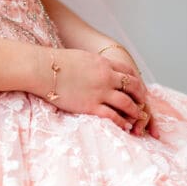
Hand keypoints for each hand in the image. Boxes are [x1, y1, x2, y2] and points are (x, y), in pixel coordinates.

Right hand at [36, 47, 157, 136]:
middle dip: (140, 96)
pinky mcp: (91, 106)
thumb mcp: (81, 58)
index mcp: (103, 63)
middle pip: (132, 86)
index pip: (128, 71)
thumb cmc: (56, 62)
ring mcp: (99, 92)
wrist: (43, 69)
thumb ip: (94, 64)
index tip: (138, 88)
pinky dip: (122, 122)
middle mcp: (106, 77)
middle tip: (143, 104)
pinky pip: (112, 116)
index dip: (136, 81)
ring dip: (135, 111)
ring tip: (139, 118)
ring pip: (127, 103)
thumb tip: (96, 68)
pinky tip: (125, 127)